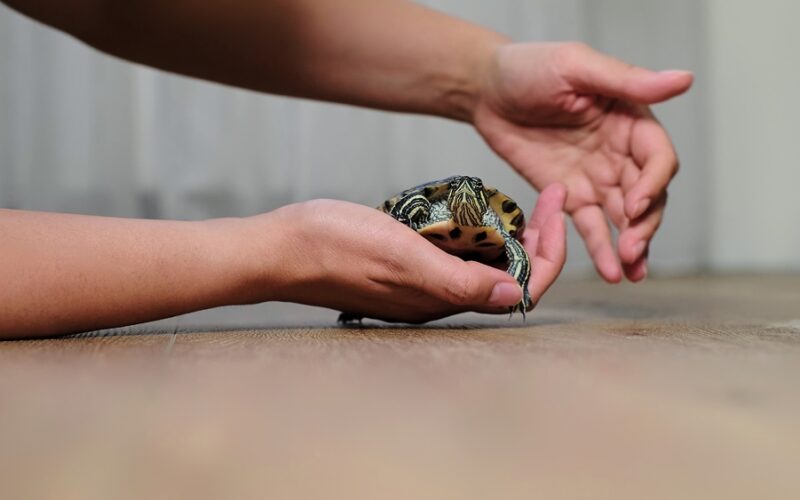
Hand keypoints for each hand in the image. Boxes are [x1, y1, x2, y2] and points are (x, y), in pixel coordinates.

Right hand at [256, 184, 565, 322]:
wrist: (282, 248)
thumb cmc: (335, 248)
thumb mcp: (403, 257)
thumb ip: (459, 281)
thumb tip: (516, 295)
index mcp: (445, 298)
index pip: (521, 287)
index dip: (548, 253)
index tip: (553, 210)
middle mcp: (439, 296)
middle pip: (509, 277)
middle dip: (537, 241)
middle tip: (547, 199)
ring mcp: (422, 283)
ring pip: (485, 267)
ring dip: (510, 238)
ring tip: (523, 204)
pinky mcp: (406, 267)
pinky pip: (457, 257)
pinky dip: (477, 236)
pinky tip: (476, 212)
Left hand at [473, 42, 692, 281]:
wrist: (484, 90)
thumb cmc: (529, 67)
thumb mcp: (577, 66)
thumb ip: (627, 81)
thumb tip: (684, 80)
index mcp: (630, 120)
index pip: (658, 159)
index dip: (653, 184)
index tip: (634, 205)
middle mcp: (620, 153)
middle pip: (648, 195)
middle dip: (645, 225)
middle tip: (633, 249)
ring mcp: (595, 177)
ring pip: (624, 218)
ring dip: (632, 245)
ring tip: (629, 271)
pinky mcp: (568, 196)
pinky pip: (590, 226)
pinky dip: (601, 249)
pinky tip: (611, 271)